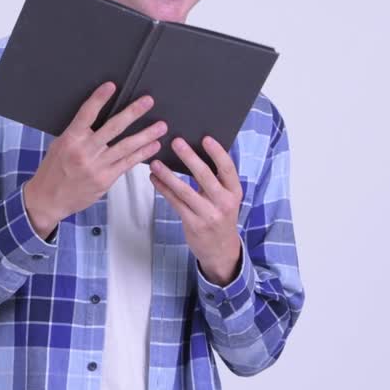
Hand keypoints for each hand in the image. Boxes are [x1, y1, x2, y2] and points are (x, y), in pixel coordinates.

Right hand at [22, 81, 167, 237]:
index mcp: (70, 139)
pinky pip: (127, 164)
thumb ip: (77, 133)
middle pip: (113, 128)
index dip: (99, 99)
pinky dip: (142, 154)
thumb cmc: (53, 170)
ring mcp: (97, 167)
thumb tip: (96, 117)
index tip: (111, 86)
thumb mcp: (59, 146)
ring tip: (161, 126)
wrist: (48, 199)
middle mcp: (84, 151)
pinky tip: (153, 146)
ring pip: (126, 146)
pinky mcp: (105, 180)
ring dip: (146, 135)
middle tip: (148, 101)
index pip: (86, 114)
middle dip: (133, 113)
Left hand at [148, 136, 243, 284]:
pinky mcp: (193, 224)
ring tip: (155, 162)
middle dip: (189, 157)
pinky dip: (163, 189)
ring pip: (185, 190)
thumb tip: (194, 151)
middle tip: (176, 142)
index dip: (217, 153)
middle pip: (205, 176)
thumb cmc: (220, 216)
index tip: (205, 138)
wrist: (221, 251)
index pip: (228, 168)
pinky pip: (175, 203)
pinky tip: (155, 179)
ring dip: (168, 175)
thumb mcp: (226, 199)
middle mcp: (224, 203)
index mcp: (234, 192)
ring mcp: (209, 215)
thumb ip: (215, 180)